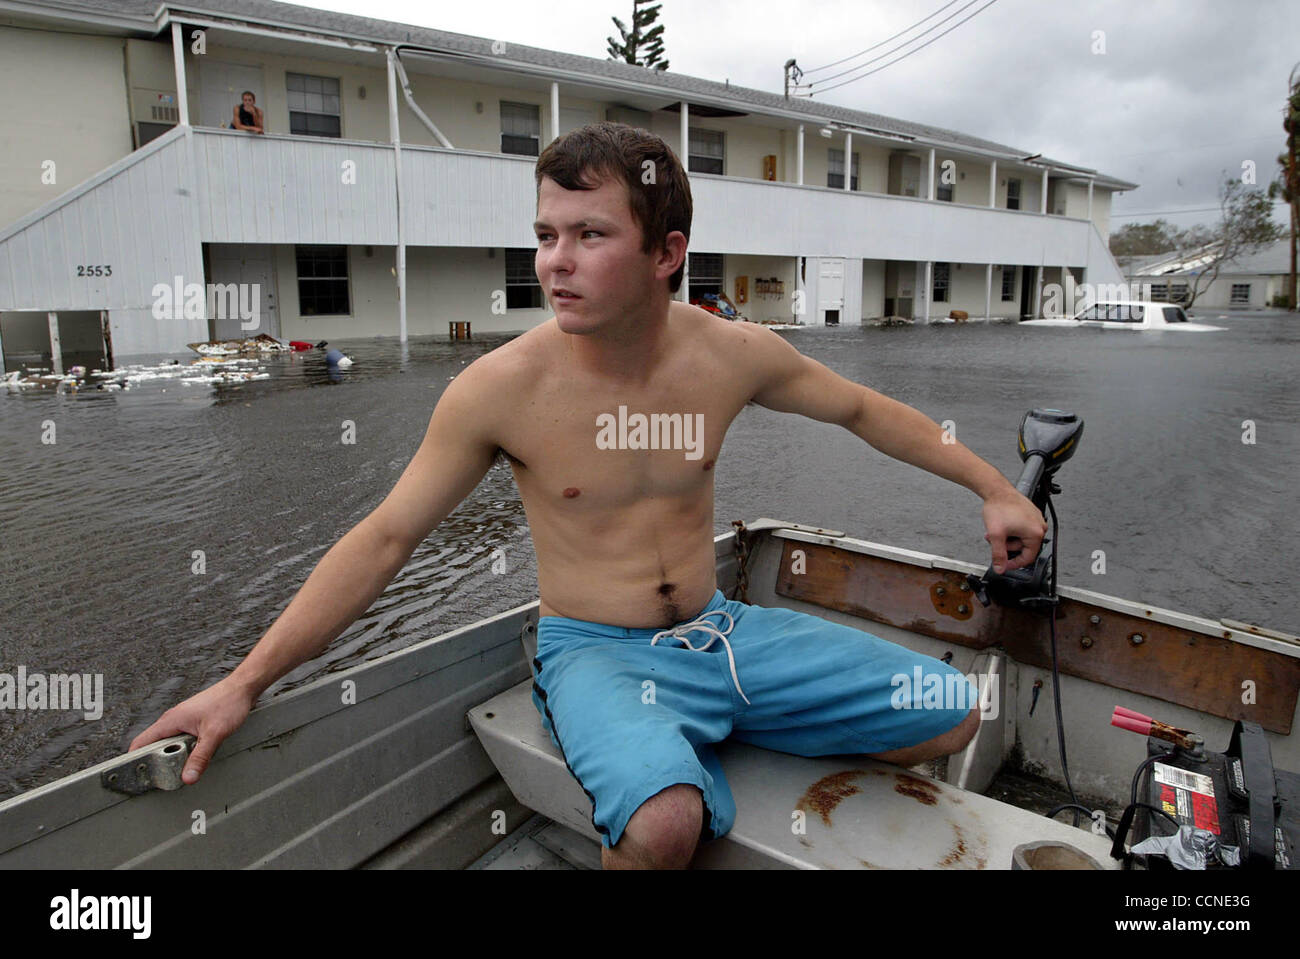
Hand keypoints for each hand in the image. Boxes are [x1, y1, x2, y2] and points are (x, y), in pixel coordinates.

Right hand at [128, 676, 255, 784]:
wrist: (242, 688)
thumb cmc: (228, 703)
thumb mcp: (214, 734)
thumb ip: (200, 757)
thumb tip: (187, 778)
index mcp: (170, 721)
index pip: (140, 743)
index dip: (135, 761)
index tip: (138, 777)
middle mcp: (172, 720)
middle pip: (153, 746)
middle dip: (156, 762)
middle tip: (163, 778)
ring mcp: (182, 720)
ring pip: (169, 743)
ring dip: (172, 756)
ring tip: (178, 770)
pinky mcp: (192, 722)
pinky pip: (181, 739)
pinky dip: (183, 749)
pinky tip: (193, 757)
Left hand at [981, 486, 1047, 573]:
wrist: (997, 490)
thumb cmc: (999, 507)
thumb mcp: (996, 535)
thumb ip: (998, 555)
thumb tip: (1000, 568)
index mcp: (1036, 533)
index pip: (1028, 558)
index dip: (1014, 564)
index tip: (1004, 565)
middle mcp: (1039, 526)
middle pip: (1024, 548)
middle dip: (1007, 546)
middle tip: (995, 542)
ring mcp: (1036, 520)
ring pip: (1022, 539)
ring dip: (1007, 539)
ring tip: (996, 531)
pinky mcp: (1031, 515)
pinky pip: (1023, 529)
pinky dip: (1011, 531)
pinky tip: (1002, 526)